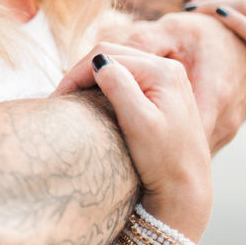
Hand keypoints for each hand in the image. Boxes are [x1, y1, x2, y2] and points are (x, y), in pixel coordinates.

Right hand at [68, 47, 211, 231]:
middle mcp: (168, 68)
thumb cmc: (164, 162)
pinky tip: (94, 101)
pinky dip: (105, 84)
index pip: (106, 55)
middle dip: (82, 73)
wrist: (187, 190)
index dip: (77, 73)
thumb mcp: (139, 123)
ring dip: (92, 78)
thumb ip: (119, 87)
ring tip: (74, 99)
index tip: (58, 98)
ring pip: (117, 64)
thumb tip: (98, 62)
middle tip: (61, 98)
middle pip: (112, 54)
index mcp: (163, 70)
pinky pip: (127, 77)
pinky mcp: (163, 93)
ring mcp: (167, 80)